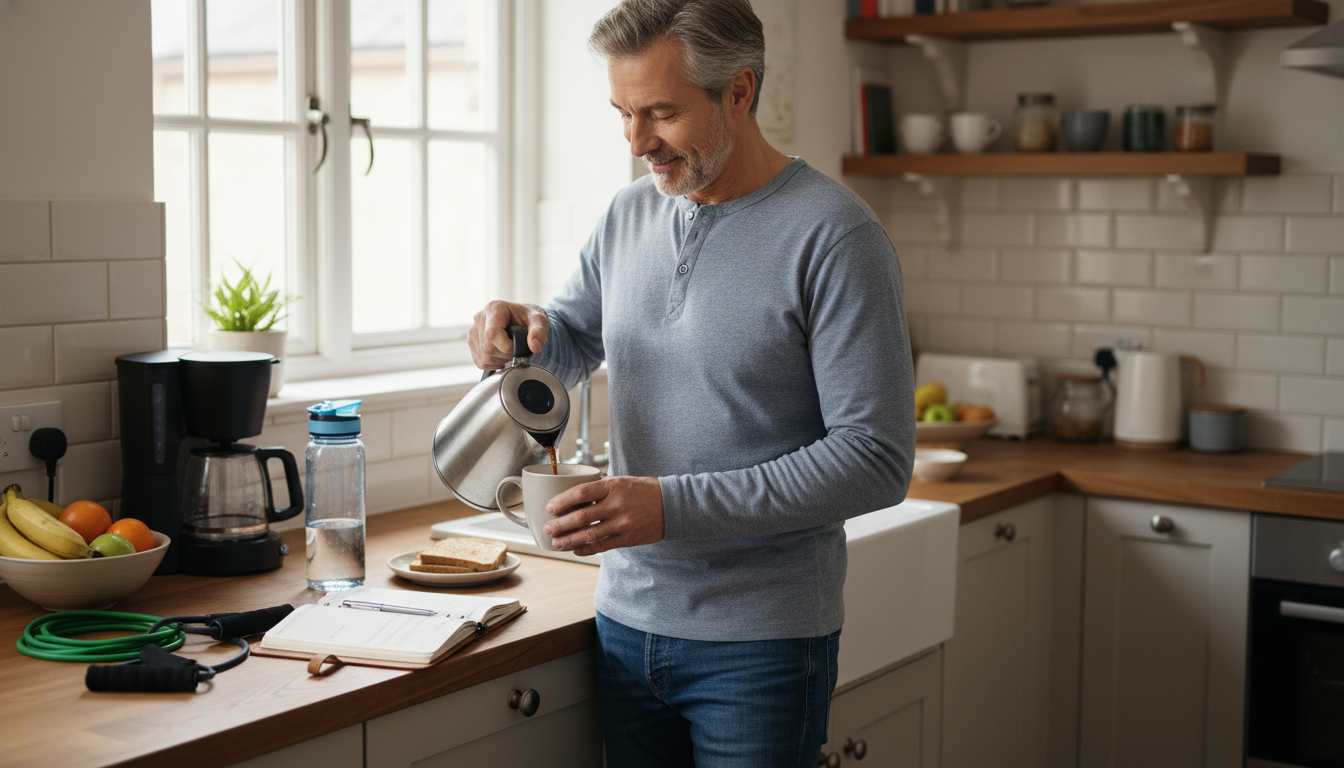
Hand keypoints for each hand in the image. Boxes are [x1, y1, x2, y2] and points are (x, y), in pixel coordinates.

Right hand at [468, 300, 549, 369]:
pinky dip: (494, 362)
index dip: (506, 347)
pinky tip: (501, 353)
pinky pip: (481, 361)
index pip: (492, 335)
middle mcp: (479, 318)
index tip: (518, 347)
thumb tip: (535, 347)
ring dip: (501, 359)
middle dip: (505, 354)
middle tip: (516, 348)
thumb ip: (539, 332)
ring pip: (484, 357)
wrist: (521, 321)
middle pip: (488, 348)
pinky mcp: (472, 343)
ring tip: (510, 349)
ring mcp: (473, 331)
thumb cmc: (528, 318)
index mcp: (494, 308)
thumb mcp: (539, 321)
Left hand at [543, 476, 664, 555]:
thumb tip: (575, 492)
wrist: (672, 505)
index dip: (562, 501)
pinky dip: (586, 549)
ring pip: (589, 535)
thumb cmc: (644, 490)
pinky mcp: (628, 539)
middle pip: (581, 517)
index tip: (550, 507)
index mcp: (614, 486)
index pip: (581, 493)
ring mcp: (622, 524)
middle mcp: (617, 505)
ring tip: (556, 543)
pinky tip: (575, 549)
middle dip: (561, 525)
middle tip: (548, 529)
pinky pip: (602, 546)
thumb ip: (600, 487)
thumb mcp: (622, 481)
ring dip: (569, 540)